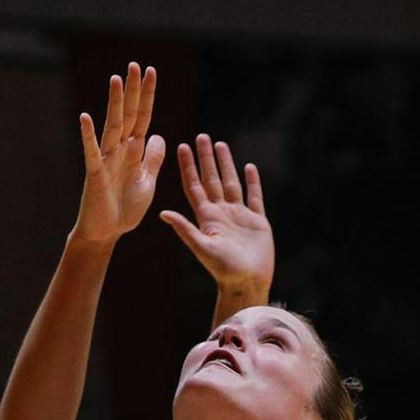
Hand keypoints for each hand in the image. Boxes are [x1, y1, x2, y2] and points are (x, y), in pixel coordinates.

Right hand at [71, 63, 165, 243]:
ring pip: (112, 126)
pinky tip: (85, 117)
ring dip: (115, 104)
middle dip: (133, 91)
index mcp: (135, 151)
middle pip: (129, 115)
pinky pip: (92, 152)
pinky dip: (88, 136)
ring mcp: (107, 159)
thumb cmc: (126, 208)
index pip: (144, 117)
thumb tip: (160, 135)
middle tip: (136, 65)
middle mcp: (120, 150)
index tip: (151, 71)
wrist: (108, 232)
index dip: (148, 96)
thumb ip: (153, 159)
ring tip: (116, 79)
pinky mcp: (95, 173)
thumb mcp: (147, 181)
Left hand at [160, 135, 273, 303]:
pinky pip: (254, 197)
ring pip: (232, 183)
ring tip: (221, 145)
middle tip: (202, 136)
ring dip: (226, 164)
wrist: (247, 282)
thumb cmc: (223, 269)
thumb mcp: (202, 247)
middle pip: (212, 179)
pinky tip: (249, 168)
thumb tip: (162, 213)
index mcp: (206, 217)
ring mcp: (239, 216)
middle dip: (206, 158)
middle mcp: (221, 213)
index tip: (182, 146)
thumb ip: (185, 229)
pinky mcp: (257, 221)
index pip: (194, 185)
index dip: (188, 166)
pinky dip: (253, 182)